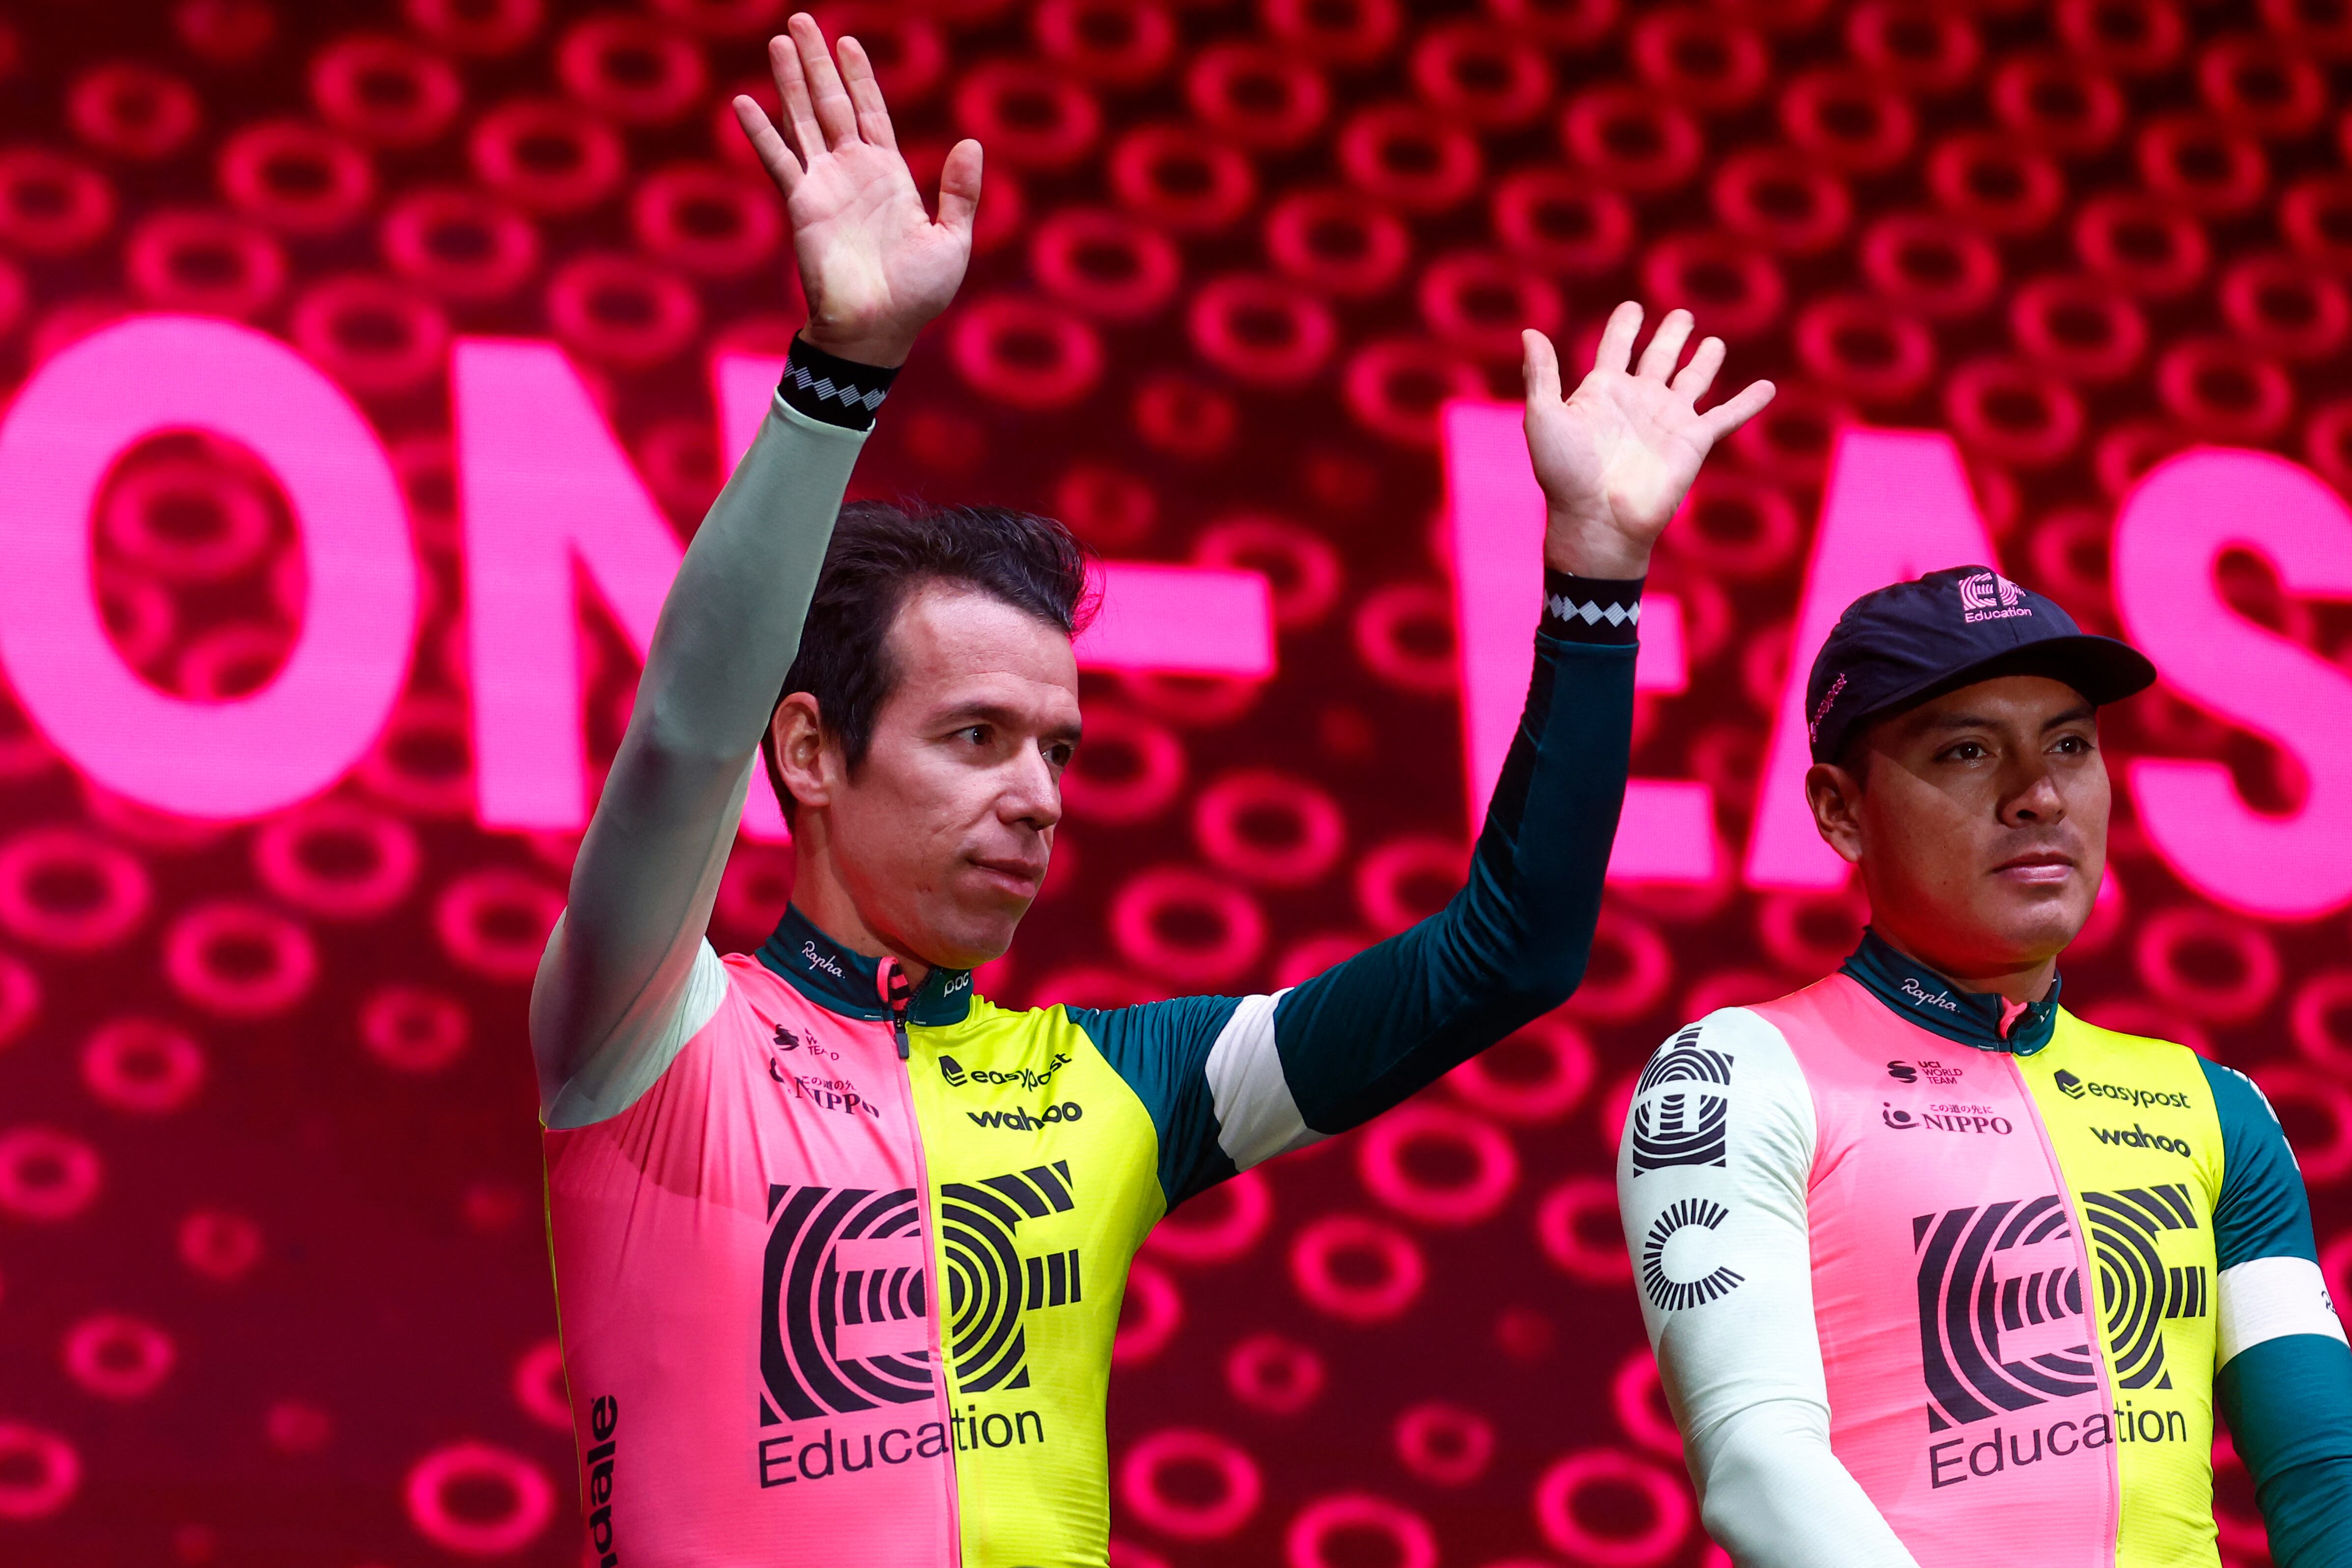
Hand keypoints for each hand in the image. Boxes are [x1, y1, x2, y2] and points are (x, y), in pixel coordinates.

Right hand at [732, 14, 979, 367]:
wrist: (878, 330)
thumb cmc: (917, 295)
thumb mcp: (952, 240)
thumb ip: (960, 192)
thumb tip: (972, 143)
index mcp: (891, 176)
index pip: (872, 112)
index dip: (860, 77)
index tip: (847, 42)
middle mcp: (853, 172)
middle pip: (832, 103)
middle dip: (817, 63)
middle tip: (800, 20)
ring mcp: (824, 185)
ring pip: (803, 120)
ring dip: (789, 82)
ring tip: (778, 42)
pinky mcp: (802, 204)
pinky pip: (779, 159)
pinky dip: (761, 131)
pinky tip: (744, 102)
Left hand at [1522, 303, 1775, 578]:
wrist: (1598, 519)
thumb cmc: (1564, 474)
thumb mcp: (1544, 417)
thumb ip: (1541, 374)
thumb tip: (1530, 332)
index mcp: (1603, 391)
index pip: (1617, 346)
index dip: (1625, 326)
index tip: (1632, 308)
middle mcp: (1639, 400)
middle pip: (1659, 356)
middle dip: (1671, 335)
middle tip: (1681, 316)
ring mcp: (1669, 419)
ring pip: (1694, 378)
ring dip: (1705, 360)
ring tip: (1714, 343)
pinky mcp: (1695, 440)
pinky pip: (1728, 415)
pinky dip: (1749, 401)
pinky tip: (1768, 388)